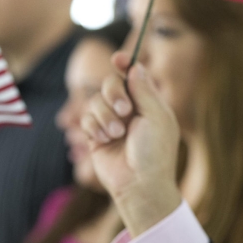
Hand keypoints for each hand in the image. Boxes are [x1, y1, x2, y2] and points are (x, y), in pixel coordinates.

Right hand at [80, 51, 181, 235]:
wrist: (139, 184)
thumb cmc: (154, 152)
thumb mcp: (156, 116)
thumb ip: (144, 89)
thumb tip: (135, 66)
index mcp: (148, 103)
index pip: (133, 75)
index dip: (125, 64)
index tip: (117, 58)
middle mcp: (129, 110)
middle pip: (110, 83)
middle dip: (113, 94)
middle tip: (125, 111)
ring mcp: (111, 122)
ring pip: (95, 101)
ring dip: (104, 116)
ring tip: (116, 134)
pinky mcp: (96, 136)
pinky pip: (86, 118)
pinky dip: (94, 127)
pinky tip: (105, 141)